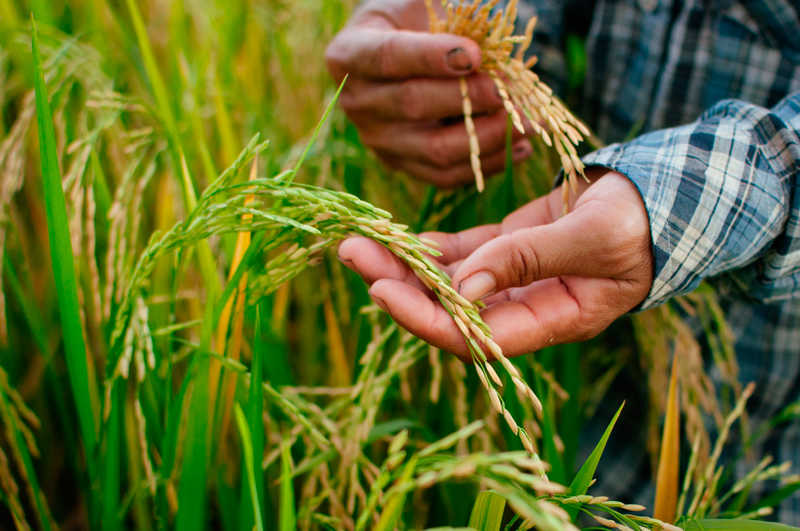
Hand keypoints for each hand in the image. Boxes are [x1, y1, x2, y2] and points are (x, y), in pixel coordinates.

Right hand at [325, 0, 532, 186]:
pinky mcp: (403, 165)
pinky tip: (521, 146)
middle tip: (508, 88)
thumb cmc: (416, 22)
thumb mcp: (423, 6)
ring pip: (435, 149)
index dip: (431, 57)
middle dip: (470, 97)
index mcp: (349, 53)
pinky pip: (446, 175)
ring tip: (526, 120)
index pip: (388, 57)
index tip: (475, 54)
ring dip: (488, 136)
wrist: (401, 55)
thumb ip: (452, 21)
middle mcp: (356, 102)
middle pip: (413, 105)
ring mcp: (378, 140)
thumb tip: (492, 51)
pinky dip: (489, 163)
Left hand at [337, 170, 653, 358]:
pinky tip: (396, 237)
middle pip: (449, 309)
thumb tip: (465, 286)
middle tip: (352, 253)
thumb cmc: (641, 223)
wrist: (657, 199)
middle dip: (399, 285)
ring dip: (403, 264)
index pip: (476, 337)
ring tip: (357, 240)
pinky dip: (428, 248)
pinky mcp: (506, 251)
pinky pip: (459, 255)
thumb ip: (529, 260)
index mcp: (551, 320)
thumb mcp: (594, 239)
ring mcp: (512, 281)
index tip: (381, 289)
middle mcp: (523, 309)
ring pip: (447, 281)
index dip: (426, 318)